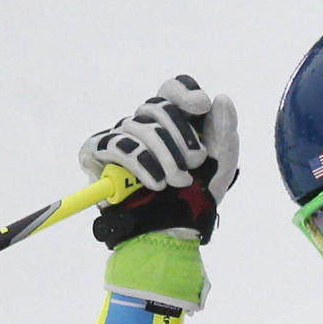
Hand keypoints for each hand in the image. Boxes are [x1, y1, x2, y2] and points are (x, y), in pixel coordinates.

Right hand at [80, 76, 238, 244]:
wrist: (174, 234)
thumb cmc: (197, 199)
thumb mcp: (221, 165)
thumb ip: (225, 131)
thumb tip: (221, 97)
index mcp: (173, 122)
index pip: (172, 88)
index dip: (184, 91)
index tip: (200, 107)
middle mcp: (144, 125)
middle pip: (157, 106)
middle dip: (181, 135)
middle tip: (197, 162)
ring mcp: (120, 138)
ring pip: (137, 126)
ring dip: (164, 155)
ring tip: (178, 182)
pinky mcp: (97, 154)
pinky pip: (114, 144)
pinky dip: (139, 162)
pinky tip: (156, 183)